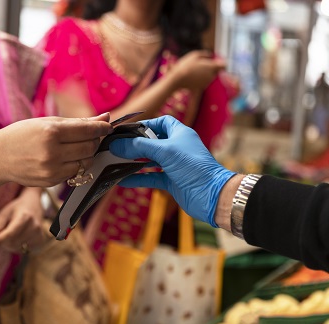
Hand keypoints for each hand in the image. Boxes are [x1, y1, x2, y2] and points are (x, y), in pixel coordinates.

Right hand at [0, 114, 111, 186]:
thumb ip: (78, 122)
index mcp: (51, 132)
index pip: (88, 131)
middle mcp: (52, 152)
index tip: (107, 125)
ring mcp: (52, 170)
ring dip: (86, 154)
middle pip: (89, 147)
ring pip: (85, 162)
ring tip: (76, 147)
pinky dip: (75, 164)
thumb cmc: (22, 135)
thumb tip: (105, 117)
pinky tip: (65, 158)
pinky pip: (74, 173)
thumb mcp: (47, 122)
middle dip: (94, 141)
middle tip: (89, 136)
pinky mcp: (51, 182)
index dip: (101, 128)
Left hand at [0, 188, 47, 251]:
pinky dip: (18, 247)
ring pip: (17, 248)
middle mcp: (34, 226)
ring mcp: (39, 234)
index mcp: (24, 216)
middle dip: (2, 242)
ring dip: (9, 245)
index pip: (9, 233)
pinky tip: (19, 237)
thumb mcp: (5, 212)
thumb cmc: (17, 208)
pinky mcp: (41, 240)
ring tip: (11, 233)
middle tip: (0, 234)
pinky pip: (24, 250)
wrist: (34, 205)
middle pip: (12, 243)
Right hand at [109, 115, 235, 226]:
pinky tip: (122, 181)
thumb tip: (116, 144)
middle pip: (151, 142)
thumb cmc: (194, 167)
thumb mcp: (165, 151)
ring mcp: (174, 165)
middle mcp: (176, 148)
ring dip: (134, 162)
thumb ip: (139, 146)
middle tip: (116, 148)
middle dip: (134, 145)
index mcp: (180, 134)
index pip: (160, 122)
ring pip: (149, 161)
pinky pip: (151, 178)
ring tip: (115, 162)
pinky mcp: (171, 182)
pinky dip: (138, 179)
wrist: (212, 195)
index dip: (145, 125)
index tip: (127, 131)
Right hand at [170, 50, 225, 91]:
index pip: (224, 65)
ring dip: (206, 74)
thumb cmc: (186, 65)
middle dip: (212, 69)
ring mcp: (206, 83)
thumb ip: (205, 54)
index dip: (221, 63)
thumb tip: (210, 55)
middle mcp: (211, 76)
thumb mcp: (194, 55)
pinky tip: (193, 77)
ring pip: (210, 77)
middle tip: (202, 65)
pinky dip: (201, 79)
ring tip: (196, 71)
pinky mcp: (201, 88)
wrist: (177, 79)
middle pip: (216, 72)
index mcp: (212, 67)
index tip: (217, 62)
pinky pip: (204, 82)